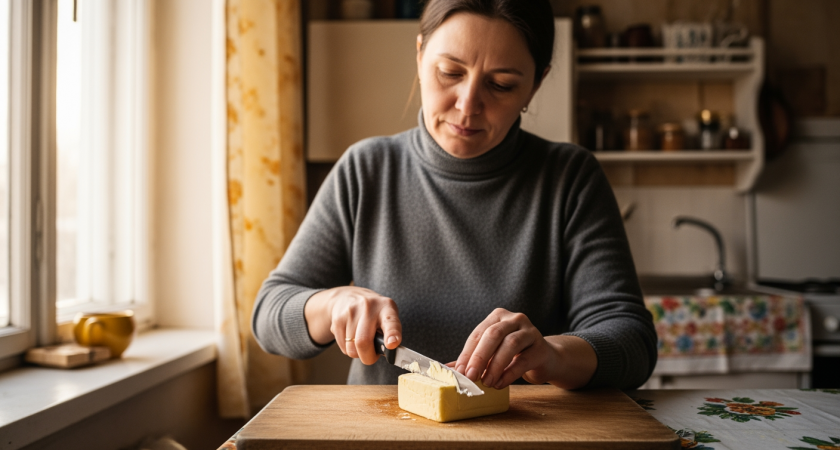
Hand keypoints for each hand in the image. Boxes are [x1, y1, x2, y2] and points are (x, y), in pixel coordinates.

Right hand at [304, 286, 401, 364]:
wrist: (348, 296)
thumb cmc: (374, 313)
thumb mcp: (387, 316)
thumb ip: (390, 333)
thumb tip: (387, 351)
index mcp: (386, 307)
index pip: (390, 322)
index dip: (392, 334)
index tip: (392, 344)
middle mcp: (368, 307)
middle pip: (364, 342)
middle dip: (368, 357)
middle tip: (372, 355)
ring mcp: (351, 312)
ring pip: (351, 349)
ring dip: (357, 352)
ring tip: (361, 340)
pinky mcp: (338, 319)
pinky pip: (343, 347)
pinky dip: (348, 348)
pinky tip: (351, 336)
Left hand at [454, 308, 596, 389]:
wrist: (546, 358)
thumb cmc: (514, 354)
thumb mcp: (493, 353)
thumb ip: (473, 358)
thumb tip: (448, 369)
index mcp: (497, 317)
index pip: (478, 334)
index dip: (467, 353)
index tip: (459, 371)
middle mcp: (514, 319)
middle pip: (493, 335)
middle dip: (479, 357)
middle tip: (471, 376)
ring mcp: (530, 331)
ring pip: (509, 345)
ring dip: (495, 366)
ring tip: (487, 382)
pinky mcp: (541, 347)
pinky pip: (523, 359)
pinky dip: (509, 373)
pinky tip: (500, 383)